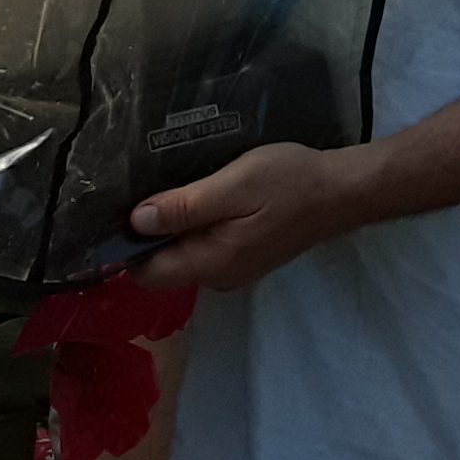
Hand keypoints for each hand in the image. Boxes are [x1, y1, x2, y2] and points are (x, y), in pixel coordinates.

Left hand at [131, 142, 370, 290]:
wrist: (341, 191)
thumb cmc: (287, 182)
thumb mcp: (233, 185)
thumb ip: (184, 207)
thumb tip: (135, 222)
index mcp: (211, 262)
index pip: (147, 274)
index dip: (127, 246)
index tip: (118, 209)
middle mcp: (219, 276)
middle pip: (164, 266)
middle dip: (150, 235)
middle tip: (146, 186)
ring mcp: (235, 269)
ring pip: (185, 256)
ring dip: (174, 229)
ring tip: (172, 185)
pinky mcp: (247, 256)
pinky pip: (206, 248)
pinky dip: (196, 228)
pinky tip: (203, 196)